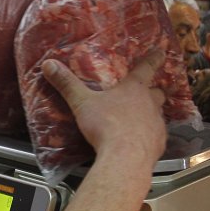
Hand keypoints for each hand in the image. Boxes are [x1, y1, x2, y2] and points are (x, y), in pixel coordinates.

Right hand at [42, 49, 166, 165]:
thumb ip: (67, 84)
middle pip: (157, 93)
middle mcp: (150, 104)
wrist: (125, 158)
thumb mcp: (82, 103)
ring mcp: (157, 124)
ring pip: (159, 115)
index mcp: (134, 89)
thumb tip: (49, 65)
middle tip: (148, 92)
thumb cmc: (106, 125)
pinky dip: (150, 136)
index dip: (153, 58)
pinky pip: (156, 136)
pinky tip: (140, 142)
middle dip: (153, 91)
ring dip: (151, 115)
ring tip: (140, 120)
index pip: (146, 68)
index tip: (160, 52)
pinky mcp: (159, 144)